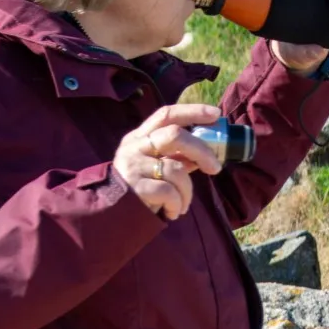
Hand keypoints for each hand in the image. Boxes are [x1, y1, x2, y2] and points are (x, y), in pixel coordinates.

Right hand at [114, 102, 222, 219]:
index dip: (192, 112)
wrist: (113, 217)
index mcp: (139, 137)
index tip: (215, 114)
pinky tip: (173, 212)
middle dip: (201, 151)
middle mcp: (134, 147)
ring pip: (176, 170)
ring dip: (187, 191)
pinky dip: (178, 205)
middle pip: (174, 135)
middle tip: (215, 168)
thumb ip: (176, 157)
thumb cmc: (140, 191)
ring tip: (183, 204)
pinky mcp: (136, 188)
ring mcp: (133, 166)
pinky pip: (170, 192)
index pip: (166, 115)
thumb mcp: (155, 169)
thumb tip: (206, 151)